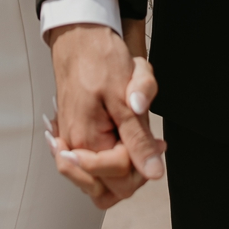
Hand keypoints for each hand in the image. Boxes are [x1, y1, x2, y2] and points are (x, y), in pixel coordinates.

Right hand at [47, 20, 166, 209]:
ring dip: (122, 168)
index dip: (142, 164)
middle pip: (107, 190)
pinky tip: (125, 138)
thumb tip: (153, 171)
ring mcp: (71, 143)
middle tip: (150, 144)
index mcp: (85, 141)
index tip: (156, 143)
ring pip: (99, 183)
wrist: (80, 38)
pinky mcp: (74, 136)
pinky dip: (111, 159)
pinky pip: (92, 166)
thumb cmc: (100, 59)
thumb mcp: (127, 96)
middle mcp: (73, 148)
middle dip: (133, 171)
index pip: (119, 179)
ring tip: (139, 141)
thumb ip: (139, 138)